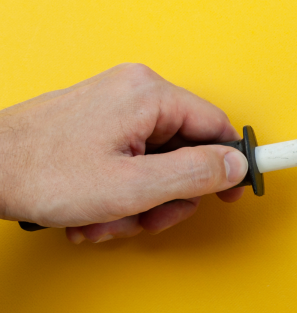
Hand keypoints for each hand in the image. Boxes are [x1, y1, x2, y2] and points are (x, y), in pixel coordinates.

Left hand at [0, 63, 247, 241]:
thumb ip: (195, 174)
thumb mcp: (132, 186)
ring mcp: (115, 107)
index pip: (216, 126)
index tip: (238, 190)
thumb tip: (237, 165)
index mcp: (149, 96)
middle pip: (187, 151)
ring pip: (158, 163)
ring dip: (140, 202)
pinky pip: (133, 161)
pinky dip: (121, 193)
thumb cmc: (43, 173)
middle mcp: (135, 93)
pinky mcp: (100, 123)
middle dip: (169, 196)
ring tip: (107, 219)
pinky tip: (95, 211)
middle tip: (145, 218)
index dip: (229, 165)